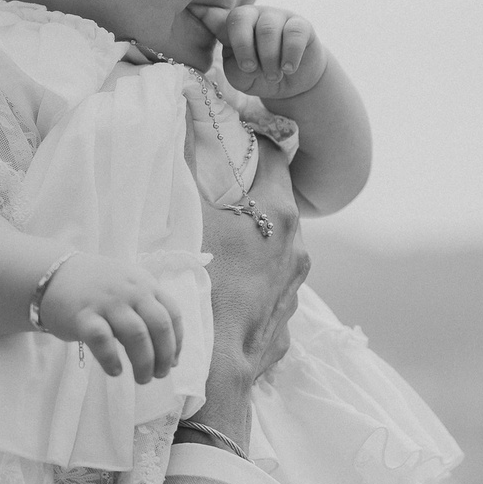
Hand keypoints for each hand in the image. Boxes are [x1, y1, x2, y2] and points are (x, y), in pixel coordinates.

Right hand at [38, 253, 182, 382]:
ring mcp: (106, 302)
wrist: (52, 276)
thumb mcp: (127, 287)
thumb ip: (147, 311)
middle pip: (159, 326)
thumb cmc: (95, 289)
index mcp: (145, 284)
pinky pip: (103, 341)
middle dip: (164, 356)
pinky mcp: (83, 317)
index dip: (176, 342)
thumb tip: (169, 354)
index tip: (173, 361)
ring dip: (144, 362)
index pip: (172, 314)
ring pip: (137, 335)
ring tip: (142, 379)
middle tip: (159, 375)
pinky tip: (116, 371)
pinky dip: (113, 359)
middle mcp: (130, 290)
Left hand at [195, 3, 327, 100]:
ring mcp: (278, 16)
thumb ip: (233, 62)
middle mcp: (254, 15)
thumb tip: (230, 46)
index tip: (192, 7)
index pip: (215, 16)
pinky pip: (294, 33)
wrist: (292, 84)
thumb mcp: (241, 75)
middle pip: (241, 17)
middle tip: (250, 68)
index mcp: (233, 26)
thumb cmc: (260, 76)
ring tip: (273, 75)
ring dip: (269, 57)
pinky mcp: (301, 25)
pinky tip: (288, 68)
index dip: (204, 10)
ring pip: (268, 28)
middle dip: (243, 46)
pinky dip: (290, 54)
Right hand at [198, 154, 306, 429]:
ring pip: (277, 248)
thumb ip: (187, 166)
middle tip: (218, 194)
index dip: (251, 146)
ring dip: (254, 240)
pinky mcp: (288, 317)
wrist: (217, 368)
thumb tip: (183, 115)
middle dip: (250, 196)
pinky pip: (272, 286)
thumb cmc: (202, 288)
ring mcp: (296, 285)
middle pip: (277, 204)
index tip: (231, 143)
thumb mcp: (191, 220)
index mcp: (279, 215)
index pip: (274, 158)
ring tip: (221, 245)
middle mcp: (298, 247)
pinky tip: (228, 286)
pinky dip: (254, 279)